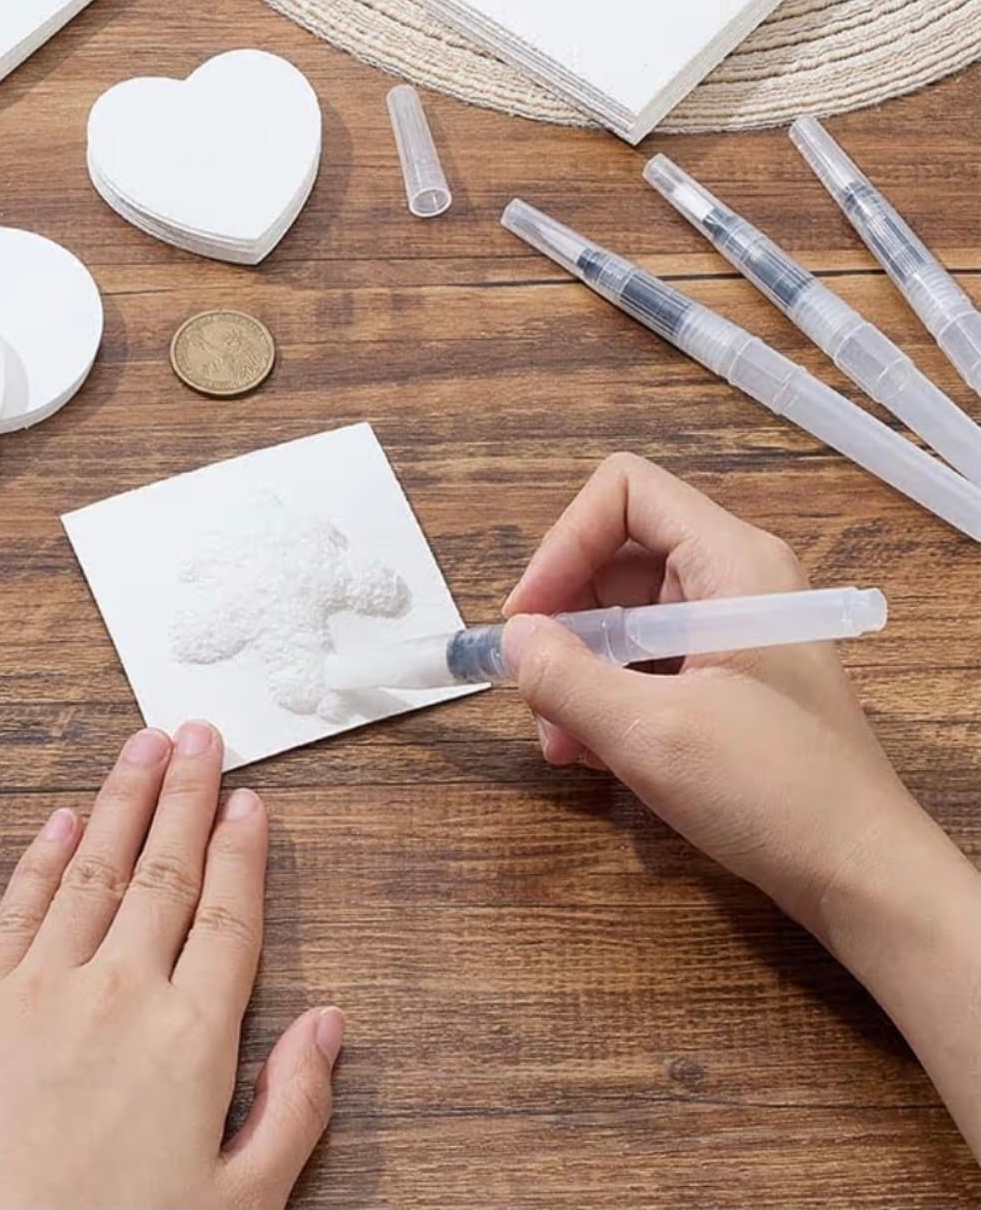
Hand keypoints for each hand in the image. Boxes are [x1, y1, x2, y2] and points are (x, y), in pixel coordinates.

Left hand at [0, 722, 342, 1209]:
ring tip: (144, 746)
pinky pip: (17, 909)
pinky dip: (43, 856)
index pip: (228, 916)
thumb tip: (328, 1025)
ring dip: (123, 800)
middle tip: (200, 735)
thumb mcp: (238, 1208)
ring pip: (93, 869)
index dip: (240, 851)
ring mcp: (38, 992)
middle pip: (165, 872)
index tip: (248, 801)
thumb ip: (291, 1110)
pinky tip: (65, 818)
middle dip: (186, 795)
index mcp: (191, 1040)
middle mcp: (118, 993)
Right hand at [502, 454, 980, 1158]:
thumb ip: (566, 678)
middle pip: (617, 556)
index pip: (625, 494)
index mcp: (733, 564)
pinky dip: (608, 695)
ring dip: (577, 668)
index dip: (563, 545)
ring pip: (625, 616)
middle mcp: (736, 582)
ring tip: (559, 737)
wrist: (863, 879)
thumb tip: (509, 639)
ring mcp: (735, 632)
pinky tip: (589, 752)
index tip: (528, 620)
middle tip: (531, 685)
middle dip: (563, 619)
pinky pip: (648, 661)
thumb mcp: (650, 735)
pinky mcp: (730, 680)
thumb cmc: (774, 795)